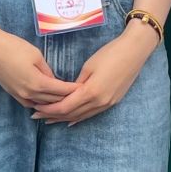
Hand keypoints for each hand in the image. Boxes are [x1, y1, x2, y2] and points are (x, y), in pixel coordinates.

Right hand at [0, 21, 75, 108]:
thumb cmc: (13, 47)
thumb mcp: (36, 55)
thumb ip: (47, 70)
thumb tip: (54, 80)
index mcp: (37, 83)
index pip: (61, 91)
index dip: (74, 90)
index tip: (85, 88)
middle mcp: (29, 94)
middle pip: (53, 101)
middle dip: (67, 98)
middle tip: (80, 95)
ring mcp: (19, 95)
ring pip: (42, 104)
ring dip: (54, 103)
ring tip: (67, 100)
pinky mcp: (13, 93)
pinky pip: (31, 103)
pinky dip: (41, 103)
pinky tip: (47, 102)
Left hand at [34, 24, 154, 124]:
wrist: (135, 51)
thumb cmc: (110, 54)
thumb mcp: (89, 66)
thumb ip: (77, 83)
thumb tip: (69, 93)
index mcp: (91, 92)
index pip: (65, 107)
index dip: (49, 110)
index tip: (36, 108)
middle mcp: (99, 102)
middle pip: (72, 114)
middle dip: (53, 116)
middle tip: (36, 116)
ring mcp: (108, 103)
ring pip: (82, 116)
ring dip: (65, 119)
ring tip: (49, 120)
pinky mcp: (113, 101)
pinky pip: (92, 113)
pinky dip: (79, 117)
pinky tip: (71, 120)